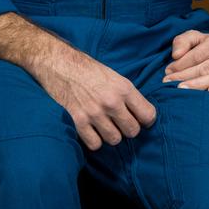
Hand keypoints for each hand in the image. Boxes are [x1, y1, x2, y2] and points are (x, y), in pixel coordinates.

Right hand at [35, 46, 156, 149]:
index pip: (148, 115)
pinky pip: (95, 144)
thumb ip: (127, 94)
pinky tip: (93, 131)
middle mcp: (112, 102)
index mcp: (124, 88)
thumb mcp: (114, 76)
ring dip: (112, 135)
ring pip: (115, 140)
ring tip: (107, 126)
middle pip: (133, 131)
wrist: (61, 63)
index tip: (141, 119)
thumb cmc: (89, 69)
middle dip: (129, 129)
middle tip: (122, 123)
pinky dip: (95, 140)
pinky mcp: (79, 121)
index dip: (147, 120)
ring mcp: (95, 113)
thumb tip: (141, 113)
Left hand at [164, 30, 208, 93]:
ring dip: (198, 85)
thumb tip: (176, 55)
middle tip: (170, 84)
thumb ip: (184, 41)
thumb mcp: (198, 38)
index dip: (182, 64)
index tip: (168, 72)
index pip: (199, 54)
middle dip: (186, 76)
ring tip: (182, 91)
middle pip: (206, 67)